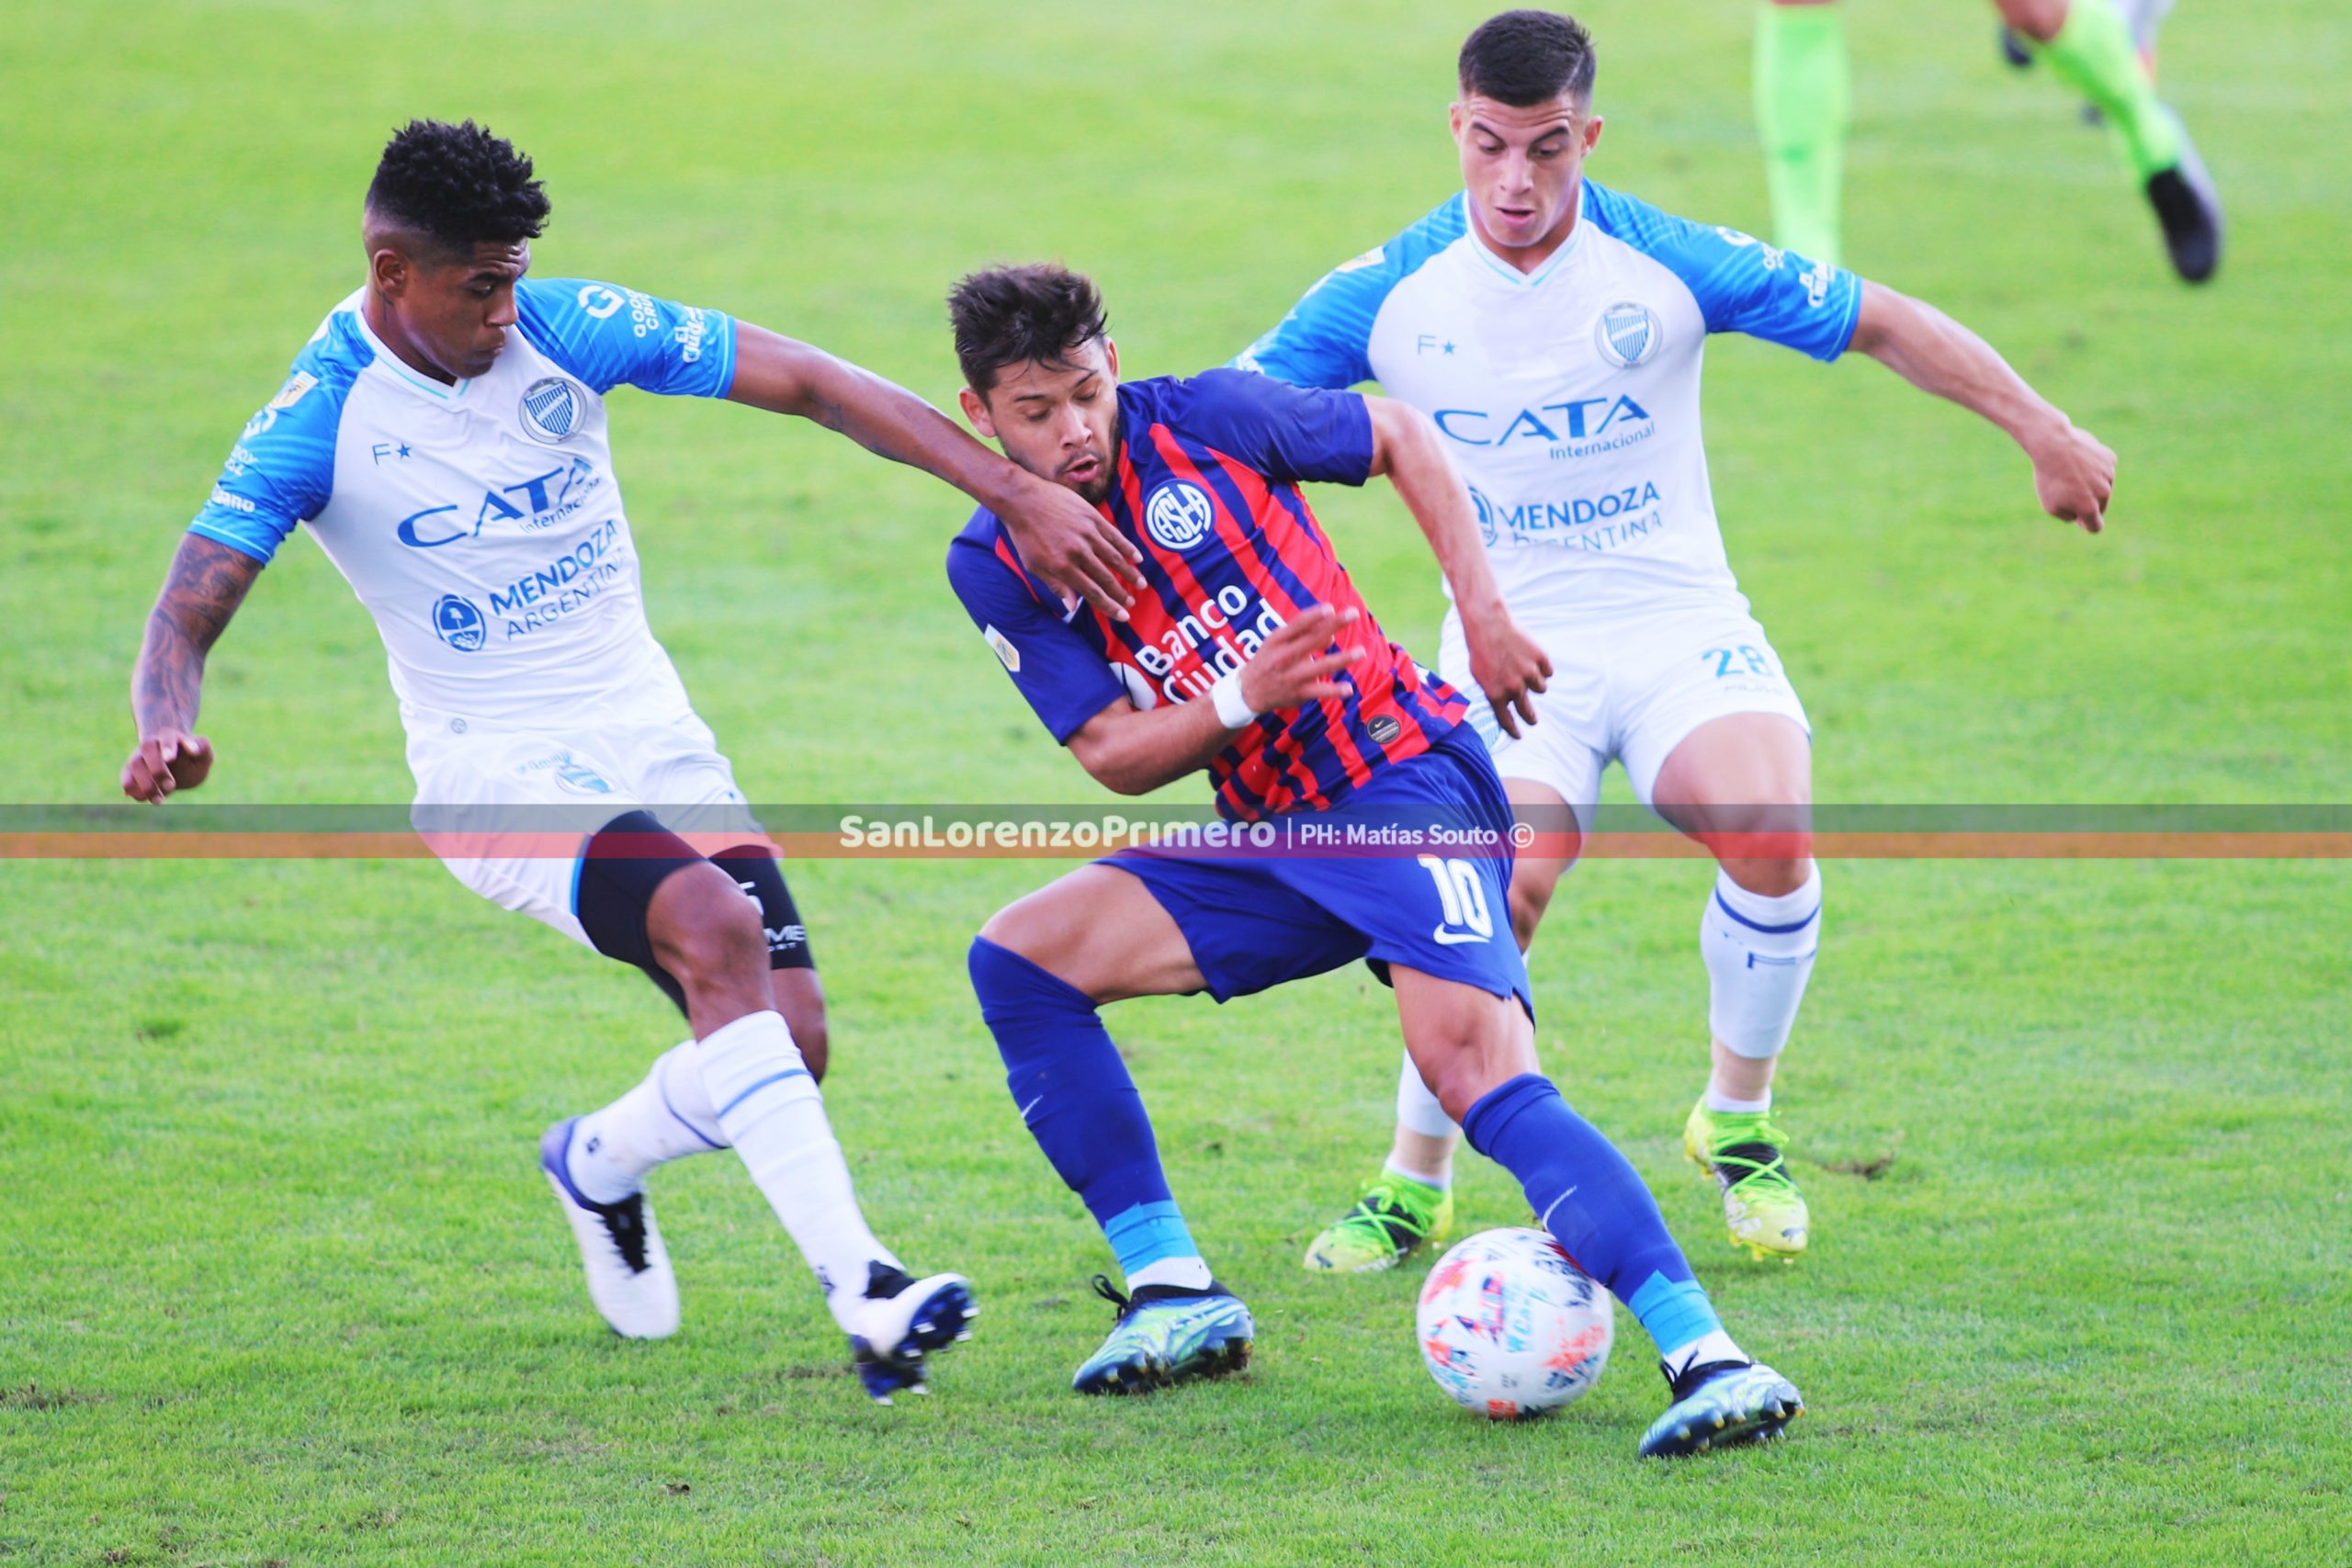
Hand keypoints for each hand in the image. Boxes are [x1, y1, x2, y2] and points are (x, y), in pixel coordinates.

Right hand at [121, 730, 212, 802]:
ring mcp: (138, 758)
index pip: (166, 736)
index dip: (167, 747)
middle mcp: (151, 745)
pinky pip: (126, 780)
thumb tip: (194, 750)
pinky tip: (145, 799)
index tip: (171, 758)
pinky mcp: (130, 773)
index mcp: (170, 737)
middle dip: (158, 769)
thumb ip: (203, 748)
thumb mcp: (204, 755)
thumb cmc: (192, 759)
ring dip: (146, 785)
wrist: (179, 767)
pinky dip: (134, 791)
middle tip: (172, 785)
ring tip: (160, 800)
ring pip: (133, 766)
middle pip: (146, 748)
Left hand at [998, 473, 1144, 620]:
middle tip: (1132, 603)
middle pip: (1106, 578)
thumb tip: (1072, 607)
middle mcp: (1078, 552)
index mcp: (1063, 567)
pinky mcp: (1092, 517)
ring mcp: (1087, 533)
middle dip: (1121, 593)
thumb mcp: (1034, 565)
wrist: (1022, 499)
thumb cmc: (1025, 535)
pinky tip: (1137, 558)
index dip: (1109, 606)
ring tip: (1140, 584)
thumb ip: (1055, 586)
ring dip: (1129, 573)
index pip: (1092, 592)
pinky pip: (1114, 535)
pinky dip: (1127, 548)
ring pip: (1114, 558)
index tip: (1123, 615)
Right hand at [1239, 604, 1363, 713]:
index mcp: (1278, 640)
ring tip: (1361, 652)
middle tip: (1354, 613)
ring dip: (1342, 659)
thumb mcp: (1278, 643)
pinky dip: (1334, 691)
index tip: (1330, 607)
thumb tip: (1332, 633)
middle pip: (1313, 639)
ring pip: (1320, 666)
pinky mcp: (1299, 693)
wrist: (1248, 692)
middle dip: (1334, 625)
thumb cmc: (1269, 660)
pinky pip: (1319, 691)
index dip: (1314, 616)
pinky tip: (1348, 688)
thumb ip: (1303, 635)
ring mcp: (1292, 676)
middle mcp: (1284, 657)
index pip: (1297, 624)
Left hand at [1461, 601, 1550, 738]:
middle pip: (1528, 713)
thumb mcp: (1479, 676)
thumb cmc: (1480, 649)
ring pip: (1541, 688)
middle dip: (1531, 718)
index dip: (1514, 731)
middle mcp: (1514, 688)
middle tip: (1532, 720)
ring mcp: (1529, 673)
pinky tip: (1531, 658)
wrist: (1489, 624)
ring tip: (1524, 669)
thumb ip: (1493, 692)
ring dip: (1535, 683)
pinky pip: (1547, 671)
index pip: (1507, 721)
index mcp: (1496, 695)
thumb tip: (1504, 704)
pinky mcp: (1541, 659)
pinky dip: (1542, 667)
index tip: (1519, 735)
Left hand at [2026, 421, 2114, 533]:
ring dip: (2090, 484)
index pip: (2096, 527)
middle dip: (2087, 503)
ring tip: (2071, 473)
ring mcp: (2109, 474)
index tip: (2079, 519)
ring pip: (2102, 487)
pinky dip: (2094, 468)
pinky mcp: (2110, 459)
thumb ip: (2069, 517)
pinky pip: (2103, 470)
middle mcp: (2104, 492)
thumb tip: (2081, 517)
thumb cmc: (2049, 477)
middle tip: (2068, 490)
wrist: (2053, 444)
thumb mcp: (2050, 505)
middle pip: (2099, 506)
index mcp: (2089, 507)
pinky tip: (2080, 460)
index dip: (2086, 525)